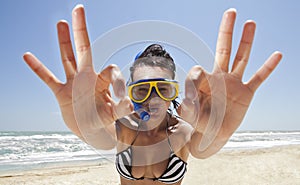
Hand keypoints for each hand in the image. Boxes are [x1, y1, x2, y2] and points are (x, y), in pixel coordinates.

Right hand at [23, 5, 131, 145]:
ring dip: (63, 42)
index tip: (122, 97)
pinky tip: (27, 55)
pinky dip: (38, 68)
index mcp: (103, 82)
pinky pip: (48, 78)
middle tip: (79, 9)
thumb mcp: (114, 115)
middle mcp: (88, 78)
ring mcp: (73, 84)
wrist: (91, 130)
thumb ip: (122, 109)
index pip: (111, 71)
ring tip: (61, 23)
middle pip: (84, 50)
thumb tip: (131, 104)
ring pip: (67, 58)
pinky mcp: (61, 93)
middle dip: (82, 31)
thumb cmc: (104, 120)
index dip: (117, 81)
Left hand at [178, 9, 281, 156]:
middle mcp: (219, 77)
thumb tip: (187, 100)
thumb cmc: (198, 123)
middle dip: (226, 31)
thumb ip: (187, 107)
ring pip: (241, 58)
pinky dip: (267, 68)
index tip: (190, 98)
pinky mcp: (245, 93)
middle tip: (231, 12)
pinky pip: (258, 78)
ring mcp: (233, 83)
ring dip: (246, 41)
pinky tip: (277, 55)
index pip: (197, 70)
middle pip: (223, 49)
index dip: (193, 80)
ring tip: (250, 23)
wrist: (212, 135)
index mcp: (202, 81)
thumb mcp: (189, 115)